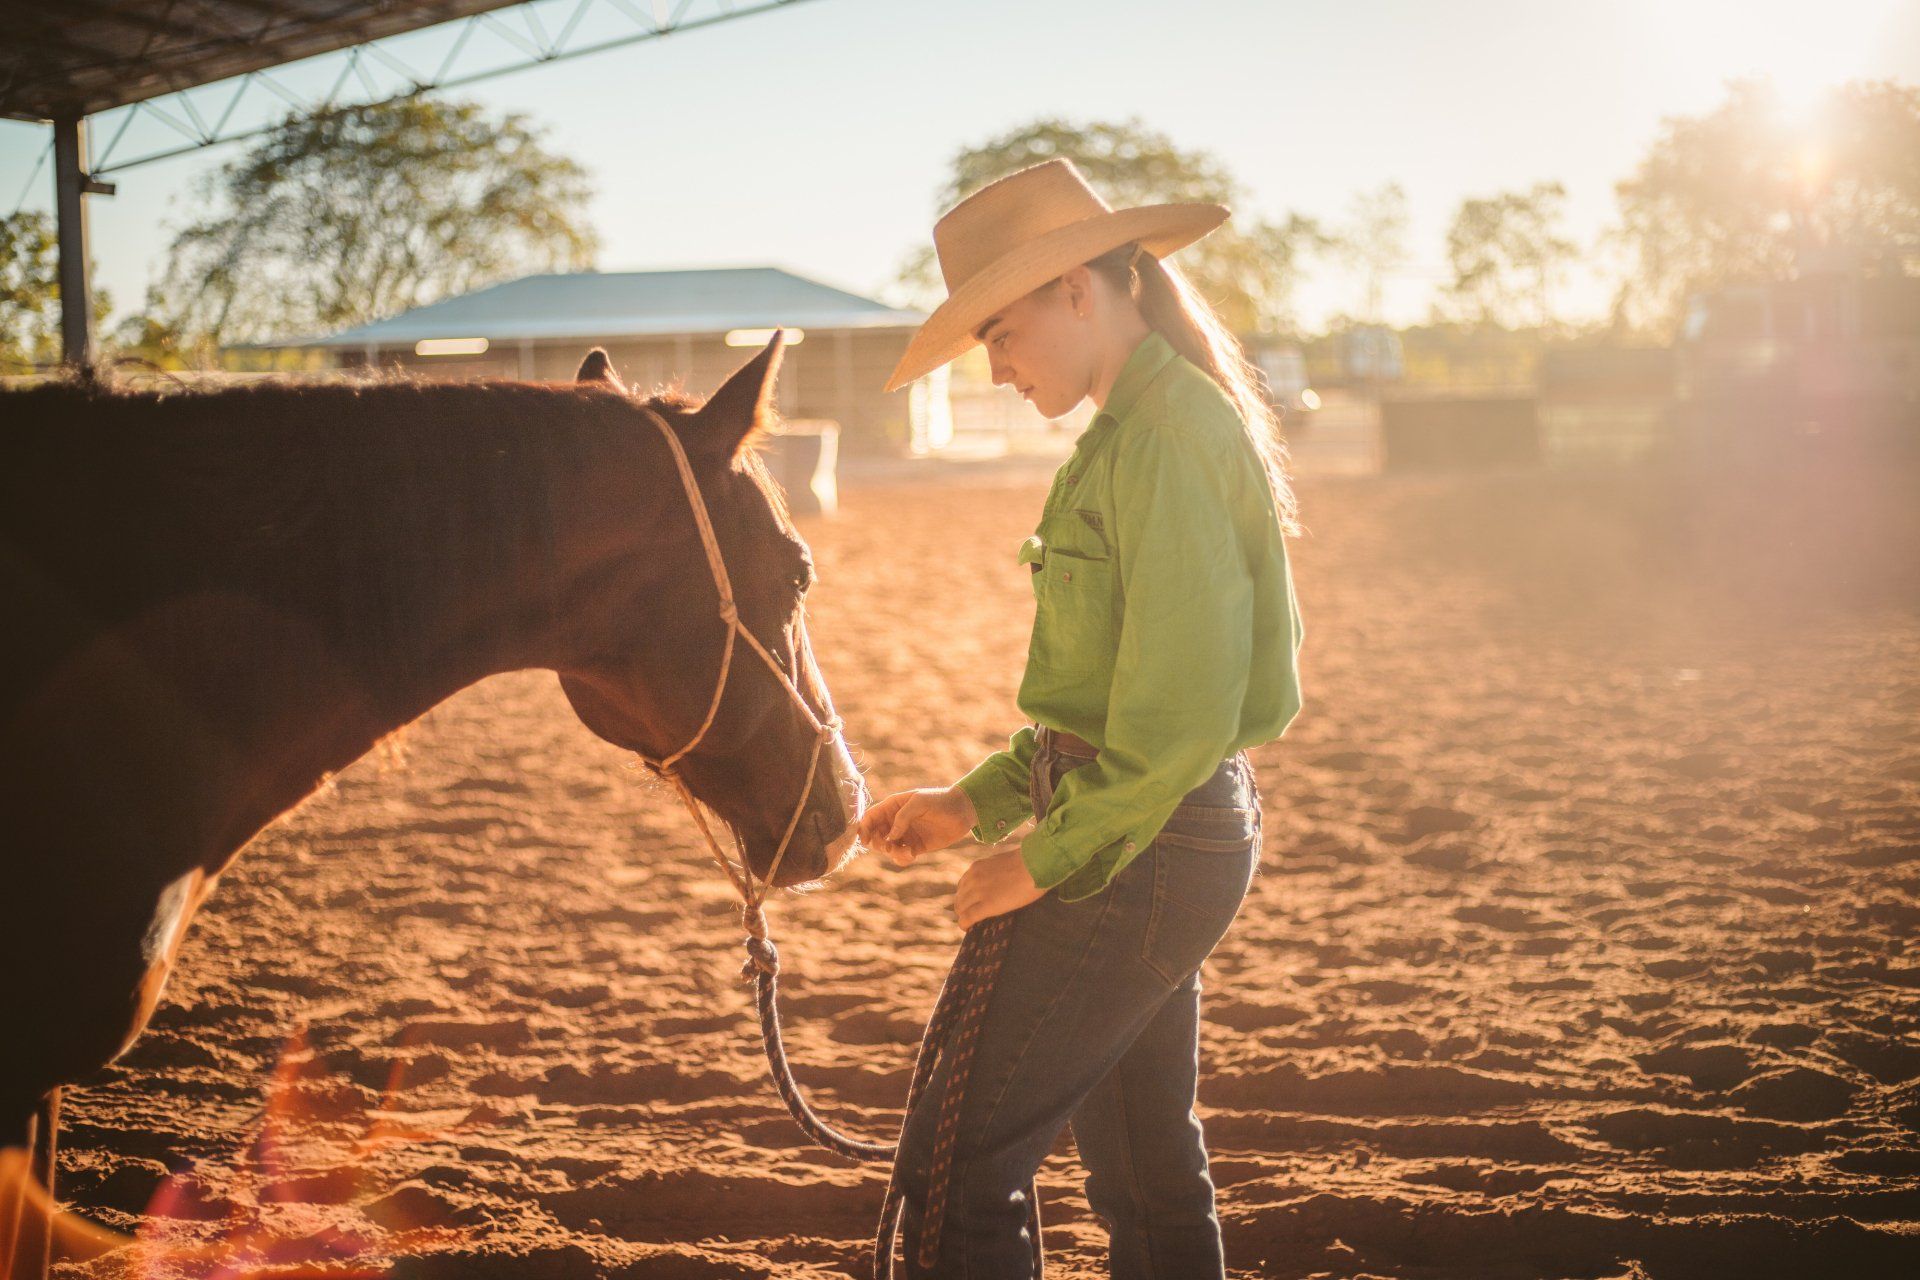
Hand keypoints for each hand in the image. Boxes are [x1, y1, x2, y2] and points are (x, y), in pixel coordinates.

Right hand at [858, 785, 977, 866]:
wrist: (963, 812)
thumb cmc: (940, 801)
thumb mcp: (920, 802)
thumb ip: (903, 816)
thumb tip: (890, 835)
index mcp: (893, 806)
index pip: (870, 817)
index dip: (863, 828)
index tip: (865, 839)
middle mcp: (896, 821)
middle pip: (875, 836)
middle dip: (878, 844)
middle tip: (889, 846)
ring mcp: (905, 835)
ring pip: (887, 849)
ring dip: (892, 853)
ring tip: (907, 852)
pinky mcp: (915, 847)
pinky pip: (901, 857)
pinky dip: (902, 859)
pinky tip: (912, 855)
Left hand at [954, 847, 1046, 929]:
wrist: (1036, 864)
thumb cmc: (1028, 862)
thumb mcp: (1004, 862)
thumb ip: (995, 871)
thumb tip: (998, 879)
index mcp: (977, 867)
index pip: (963, 885)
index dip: (966, 896)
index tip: (971, 903)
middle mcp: (974, 878)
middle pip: (960, 898)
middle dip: (963, 908)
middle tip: (970, 916)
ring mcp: (979, 892)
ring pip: (961, 908)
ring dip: (964, 916)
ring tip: (970, 923)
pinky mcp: (987, 905)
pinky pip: (968, 917)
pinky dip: (965, 924)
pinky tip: (968, 928)